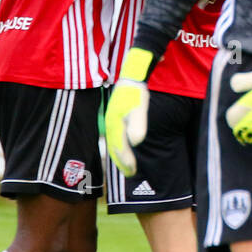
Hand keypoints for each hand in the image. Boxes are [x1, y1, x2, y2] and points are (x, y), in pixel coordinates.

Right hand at [105, 47, 154, 175]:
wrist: (132, 77)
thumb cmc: (137, 94)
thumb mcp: (140, 108)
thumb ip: (138, 124)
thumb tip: (135, 141)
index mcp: (115, 124)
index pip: (120, 148)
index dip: (126, 161)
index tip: (133, 172)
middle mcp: (110, 124)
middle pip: (114, 147)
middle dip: (121, 162)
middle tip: (130, 174)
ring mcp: (111, 120)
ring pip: (113, 142)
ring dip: (119, 155)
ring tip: (127, 166)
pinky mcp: (115, 117)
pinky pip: (115, 136)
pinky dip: (119, 145)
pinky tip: (126, 148)